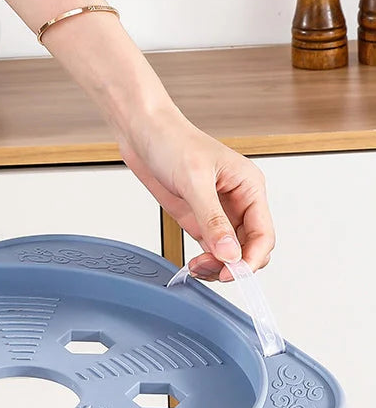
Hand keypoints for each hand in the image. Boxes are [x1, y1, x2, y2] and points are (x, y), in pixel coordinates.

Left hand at [118, 105, 274, 281]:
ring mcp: (218, 213)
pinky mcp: (198, 219)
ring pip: (231, 253)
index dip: (251, 259)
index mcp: (249, 187)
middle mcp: (238, 203)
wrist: (143, 134)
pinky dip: (205, 262)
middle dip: (234, 265)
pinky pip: (211, 249)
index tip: (232, 273)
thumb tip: (230, 253)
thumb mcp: (195, 181)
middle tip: (210, 272)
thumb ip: (213, 220)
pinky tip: (193, 265)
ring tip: (196, 268)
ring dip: (218, 267)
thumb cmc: (172, 142)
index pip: (264, 234)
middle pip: (250, 248)